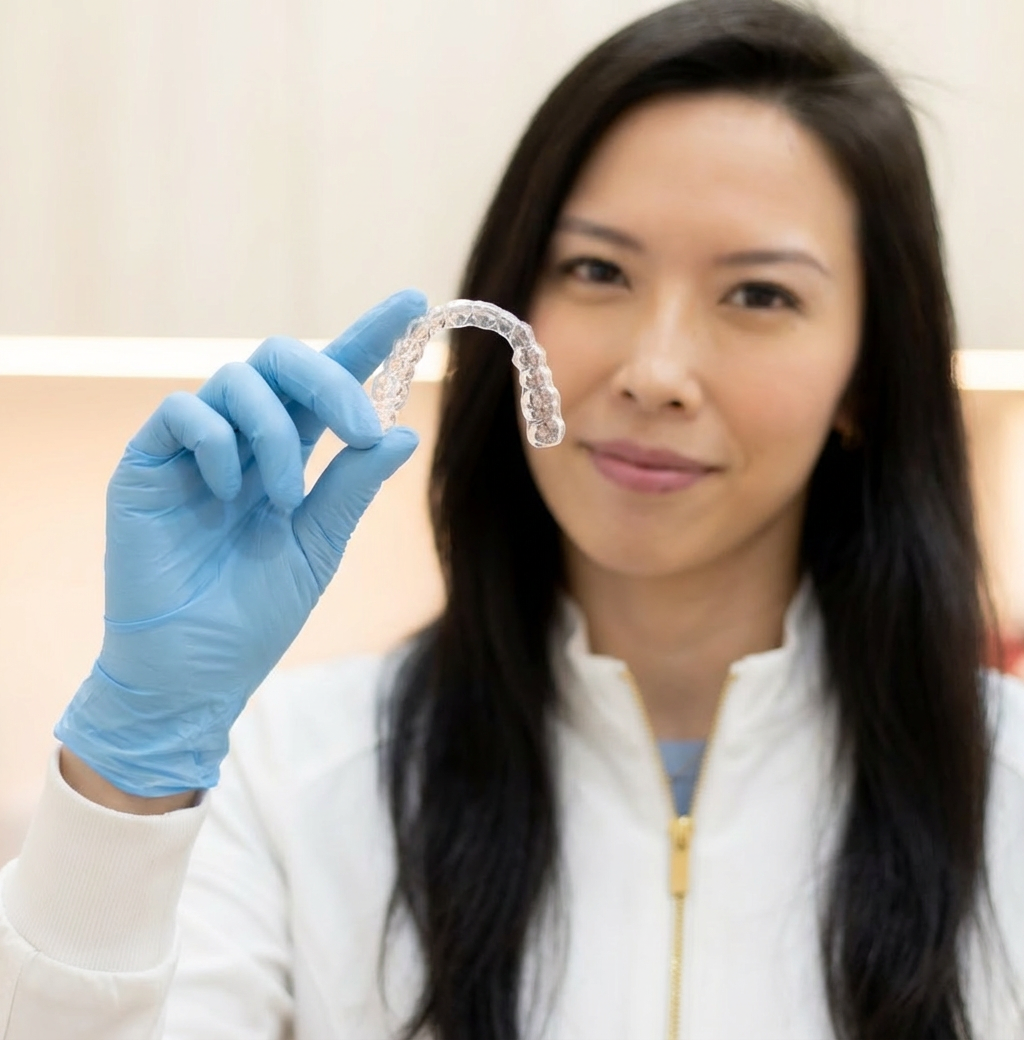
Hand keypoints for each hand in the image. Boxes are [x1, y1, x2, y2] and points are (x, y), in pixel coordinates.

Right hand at [54, 290, 426, 796]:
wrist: (195, 673)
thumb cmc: (255, 615)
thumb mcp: (320, 545)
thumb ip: (353, 485)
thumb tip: (404, 430)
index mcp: (286, 456)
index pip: (326, 383)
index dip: (367, 340)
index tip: (413, 304)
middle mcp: (241, 441)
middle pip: (281, 359)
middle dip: (330, 378)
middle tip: (360, 428)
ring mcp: (193, 449)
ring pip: (236, 381)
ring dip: (274, 432)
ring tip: (283, 498)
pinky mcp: (147, 464)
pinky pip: (183, 412)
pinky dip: (218, 441)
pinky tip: (230, 490)